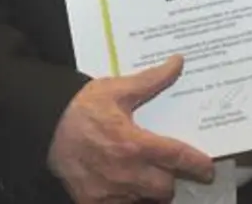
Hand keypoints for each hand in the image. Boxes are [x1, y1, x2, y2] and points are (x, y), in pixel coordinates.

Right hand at [47, 57, 215, 202]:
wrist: (44, 126)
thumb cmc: (82, 107)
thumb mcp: (118, 90)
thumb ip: (151, 81)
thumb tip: (178, 62)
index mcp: (135, 144)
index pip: (177, 158)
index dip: (197, 165)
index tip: (208, 168)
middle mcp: (125, 173)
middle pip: (164, 188)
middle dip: (169, 179)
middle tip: (166, 168)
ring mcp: (108, 192)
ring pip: (144, 200)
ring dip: (148, 191)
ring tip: (144, 176)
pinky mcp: (92, 202)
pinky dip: (126, 199)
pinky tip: (123, 186)